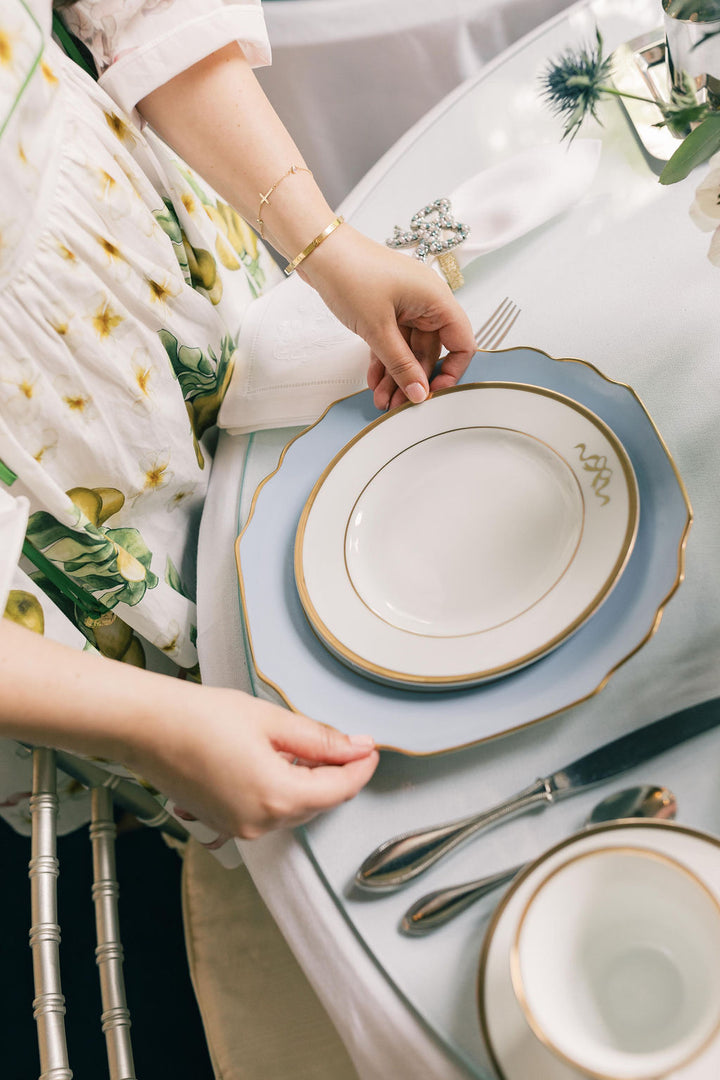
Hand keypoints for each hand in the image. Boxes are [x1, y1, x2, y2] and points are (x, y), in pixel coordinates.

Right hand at [127, 687, 378, 838]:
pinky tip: (274, 760)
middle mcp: (261, 823)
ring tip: (303, 746)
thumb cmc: (199, 717)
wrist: (145, 727)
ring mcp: (240, 828)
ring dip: (308, 782)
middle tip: (343, 741)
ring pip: (294, 809)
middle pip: (319, 802)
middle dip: (336, 774)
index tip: (370, 748)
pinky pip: (268, 811)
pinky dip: (280, 790)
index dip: (361, 767)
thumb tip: (356, 747)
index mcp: (277, 796)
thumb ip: (320, 739)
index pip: (340, 789)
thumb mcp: (271, 720)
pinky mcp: (224, 824)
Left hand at [299, 226, 475, 410]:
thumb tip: (418, 392)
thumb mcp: (377, 328)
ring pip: (409, 350)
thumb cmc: (351, 273)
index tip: (433, 392)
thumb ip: (400, 364)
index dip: (452, 371)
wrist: (319, 250)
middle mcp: (425, 302)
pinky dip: (385, 360)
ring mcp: (406, 305)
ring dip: (396, 375)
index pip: (461, 342)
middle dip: (414, 379)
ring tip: (383, 400)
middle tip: (399, 405)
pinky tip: (375, 381)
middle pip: (431, 351)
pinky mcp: (386, 308)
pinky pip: (392, 341)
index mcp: (436, 299)